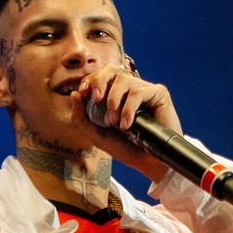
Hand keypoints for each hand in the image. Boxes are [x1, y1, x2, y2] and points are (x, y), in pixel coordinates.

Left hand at [69, 64, 182, 182]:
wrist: (149, 162)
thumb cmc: (125, 147)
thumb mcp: (97, 135)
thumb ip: (82, 117)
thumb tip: (74, 94)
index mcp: (115, 94)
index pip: (100, 77)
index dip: (90, 80)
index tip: (83, 92)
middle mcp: (130, 89)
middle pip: (111, 69)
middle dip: (99, 81)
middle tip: (96, 99)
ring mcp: (145, 90)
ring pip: (123, 80)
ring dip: (113, 101)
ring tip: (114, 122)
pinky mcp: (158, 94)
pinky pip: (138, 92)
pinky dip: (128, 108)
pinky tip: (127, 124)